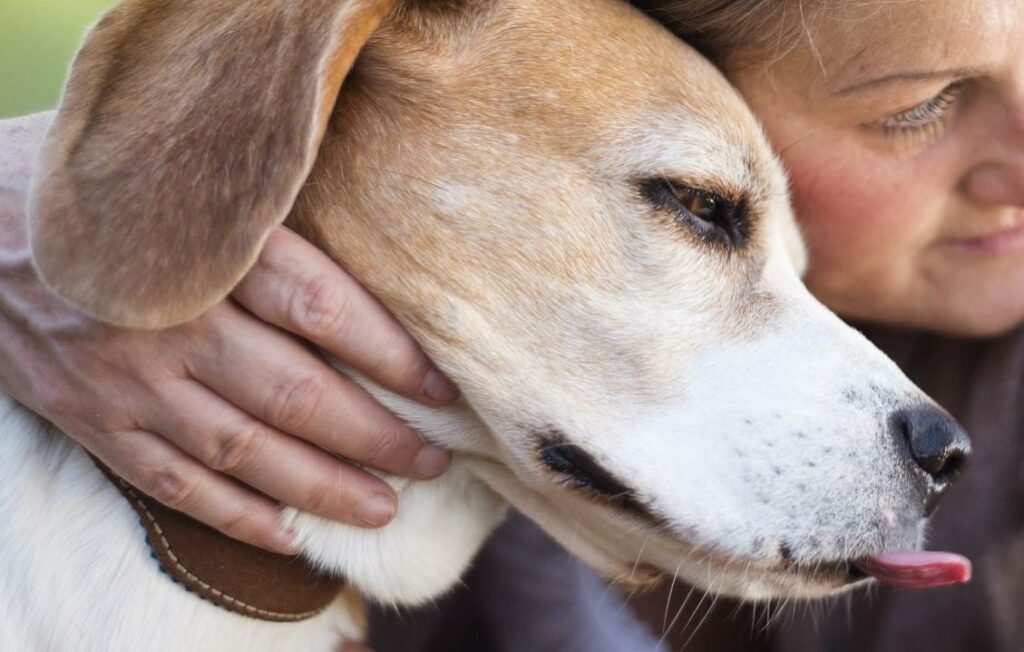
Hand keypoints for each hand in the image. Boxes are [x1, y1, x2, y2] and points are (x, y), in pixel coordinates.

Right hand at [0, 112, 456, 552]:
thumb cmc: (94, 186)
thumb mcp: (173, 168)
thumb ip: (254, 207)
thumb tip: (363, 238)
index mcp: (197, 246)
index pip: (319, 305)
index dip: (389, 352)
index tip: (439, 385)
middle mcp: (165, 322)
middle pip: (295, 391)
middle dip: (375, 434)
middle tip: (434, 457)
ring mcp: (125, 380)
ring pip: (244, 451)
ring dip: (323, 487)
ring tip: (386, 507)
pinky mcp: (92, 421)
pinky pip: (174, 485)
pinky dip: (237, 517)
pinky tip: (292, 537)